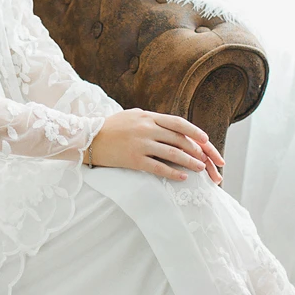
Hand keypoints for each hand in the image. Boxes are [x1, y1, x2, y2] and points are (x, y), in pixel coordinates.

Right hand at [90, 109, 224, 183]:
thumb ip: (151, 120)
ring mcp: (140, 144)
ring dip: (189, 162)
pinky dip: (172, 173)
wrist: (87, 138)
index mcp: (148, 116)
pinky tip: (182, 178)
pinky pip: (158, 167)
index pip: (178, 123)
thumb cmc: (111, 127)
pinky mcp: (133, 159)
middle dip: (197, 150)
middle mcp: (146, 128)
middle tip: (207, 159)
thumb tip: (171, 126)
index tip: (206, 140)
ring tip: (200, 169)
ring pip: (172, 153)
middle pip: (179, 139)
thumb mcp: (133, 116)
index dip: (194, 132)